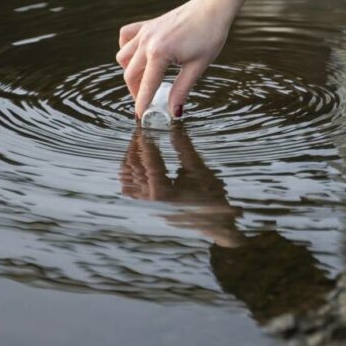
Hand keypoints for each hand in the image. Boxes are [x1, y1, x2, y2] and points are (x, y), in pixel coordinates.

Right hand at [116, 0, 249, 118]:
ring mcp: (145, 31)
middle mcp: (147, 42)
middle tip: (147, 101)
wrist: (212, 7)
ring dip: (130, 72)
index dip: (142, 104)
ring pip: (123, 57)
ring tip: (145, 81)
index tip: (141, 117)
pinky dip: (127, 48)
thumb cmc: (209, 35)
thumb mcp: (197, 66)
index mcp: (159, 53)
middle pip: (130, 74)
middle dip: (136, 91)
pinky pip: (126, 37)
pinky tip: (138, 56)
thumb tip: (174, 112)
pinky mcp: (147, 24)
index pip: (146, 86)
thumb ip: (182, 89)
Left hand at [119, 127, 245, 245]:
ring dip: (132, 160)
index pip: (149, 161)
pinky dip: (131, 174)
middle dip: (137, 147)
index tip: (145, 126)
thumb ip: (183, 146)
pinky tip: (138, 161)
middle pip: (135, 169)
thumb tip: (174, 125)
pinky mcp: (150, 207)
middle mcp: (151, 201)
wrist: (216, 221)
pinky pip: (131, 190)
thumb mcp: (198, 168)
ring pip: (129, 179)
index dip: (146, 141)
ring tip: (139, 142)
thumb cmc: (211, 196)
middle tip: (141, 130)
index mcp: (163, 193)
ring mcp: (149, 206)